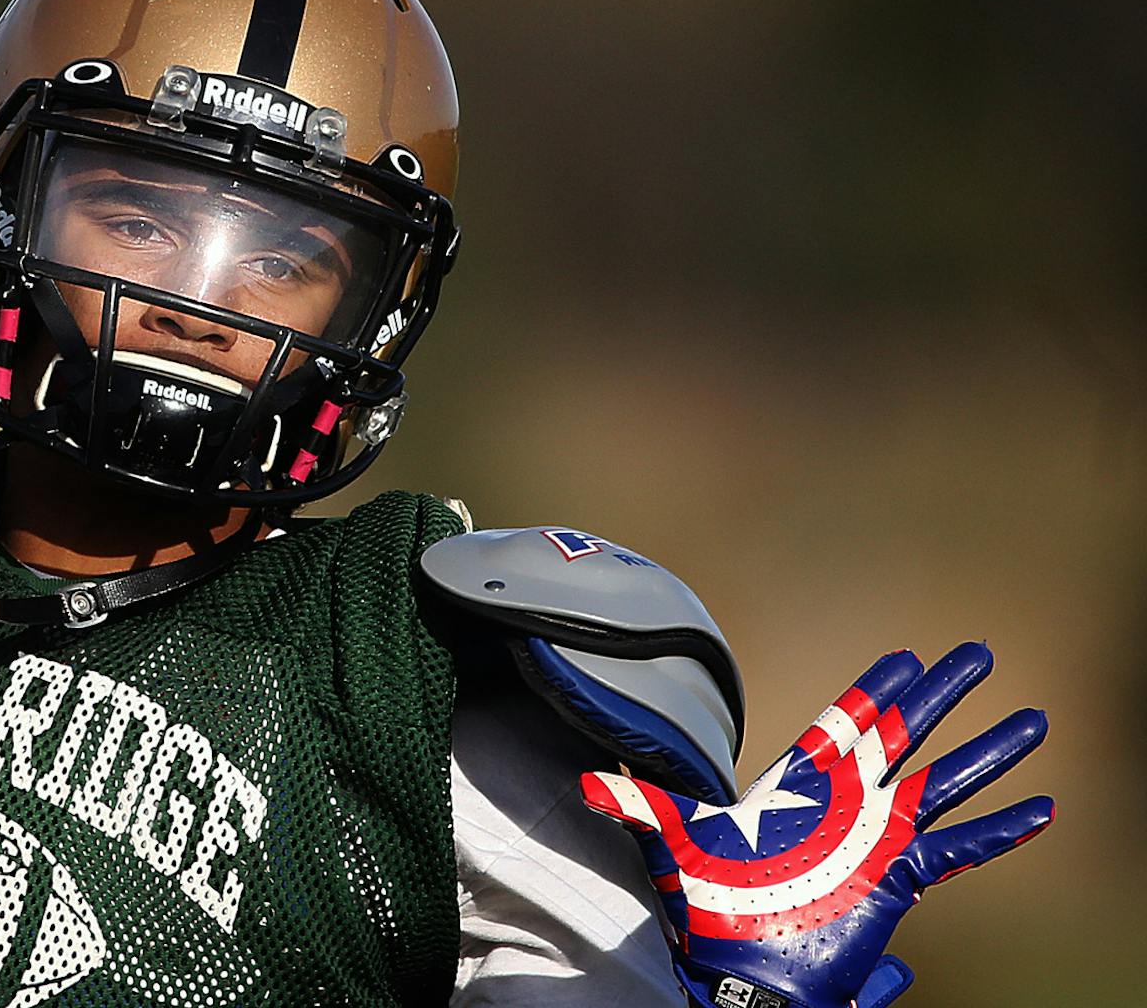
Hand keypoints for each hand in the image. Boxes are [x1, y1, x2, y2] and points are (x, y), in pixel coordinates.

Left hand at [581, 643, 1052, 1007]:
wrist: (741, 971)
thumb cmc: (711, 908)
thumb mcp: (671, 845)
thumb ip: (636, 806)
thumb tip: (583, 783)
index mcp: (800, 787)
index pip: (845, 724)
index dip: (876, 690)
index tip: (908, 654)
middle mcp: (846, 807)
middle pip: (905, 737)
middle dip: (944, 697)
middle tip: (980, 653)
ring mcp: (877, 841)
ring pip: (944, 784)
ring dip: (988, 753)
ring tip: (1035, 720)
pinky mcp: (898, 880)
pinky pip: (960, 851)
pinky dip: (1001, 832)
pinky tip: (1040, 811)